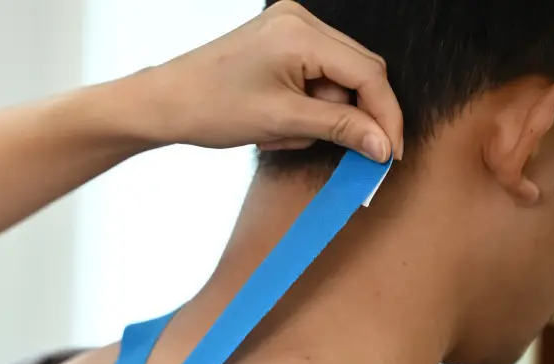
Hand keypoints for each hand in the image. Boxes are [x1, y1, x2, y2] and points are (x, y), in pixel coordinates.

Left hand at [138, 0, 403, 161]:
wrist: (163, 103)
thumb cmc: (209, 109)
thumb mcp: (281, 123)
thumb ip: (339, 129)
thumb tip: (383, 145)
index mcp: (300, 32)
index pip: (368, 73)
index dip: (385, 115)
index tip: (390, 152)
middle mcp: (299, 20)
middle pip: (356, 72)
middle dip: (346, 115)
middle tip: (339, 150)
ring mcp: (287, 27)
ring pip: (334, 80)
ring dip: (316, 116)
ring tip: (276, 133)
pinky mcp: (278, 41)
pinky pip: (312, 76)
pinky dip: (301, 106)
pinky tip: (272, 122)